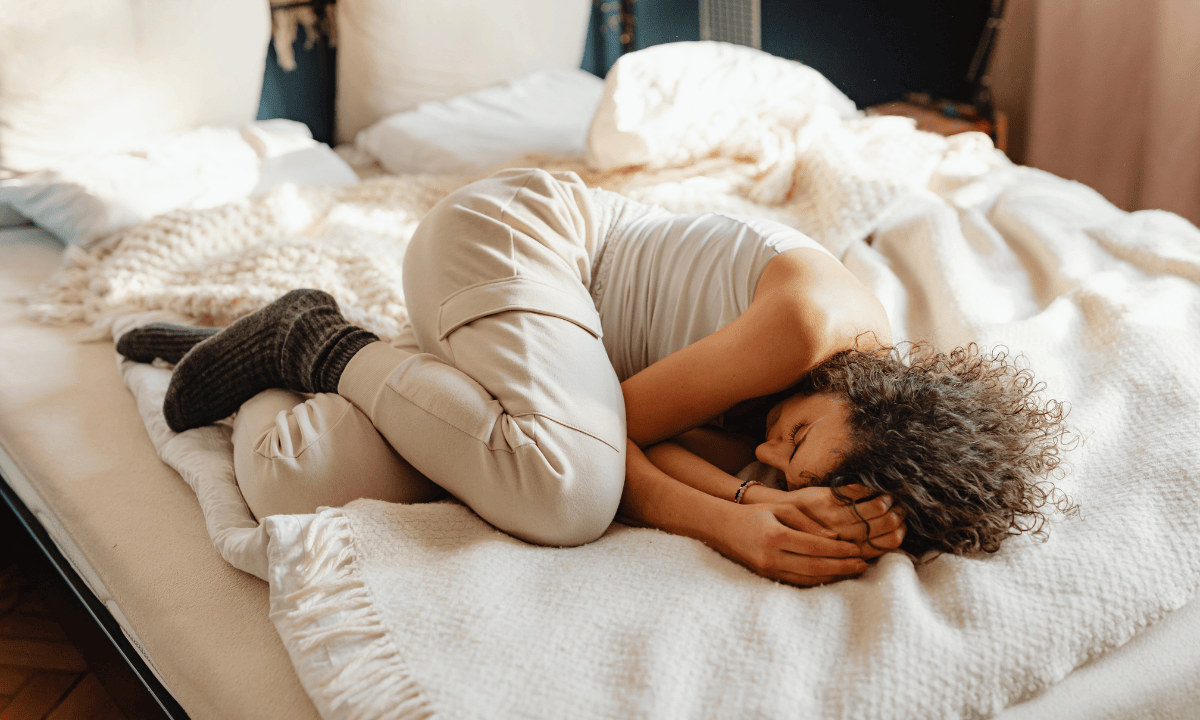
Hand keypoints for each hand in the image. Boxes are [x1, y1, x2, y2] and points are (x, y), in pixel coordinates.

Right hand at [715, 503, 869, 586]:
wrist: (723, 529)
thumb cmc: (754, 514)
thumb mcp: (781, 508)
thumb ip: (808, 522)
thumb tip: (834, 536)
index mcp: (775, 535)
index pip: (815, 546)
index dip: (838, 550)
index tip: (857, 549)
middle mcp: (771, 556)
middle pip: (814, 566)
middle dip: (841, 567)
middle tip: (862, 565)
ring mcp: (768, 569)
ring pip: (807, 579)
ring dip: (833, 577)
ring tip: (852, 572)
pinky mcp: (767, 577)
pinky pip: (797, 583)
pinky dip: (818, 581)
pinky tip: (832, 576)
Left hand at [784, 485, 906, 558]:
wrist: (780, 517)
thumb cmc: (808, 534)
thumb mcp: (832, 548)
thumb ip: (854, 547)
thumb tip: (882, 545)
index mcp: (847, 549)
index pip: (887, 543)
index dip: (899, 532)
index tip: (901, 524)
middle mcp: (843, 535)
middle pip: (885, 524)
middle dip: (897, 515)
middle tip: (899, 508)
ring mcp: (835, 516)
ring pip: (876, 507)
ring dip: (886, 500)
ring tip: (888, 497)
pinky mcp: (827, 498)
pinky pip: (857, 491)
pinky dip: (869, 488)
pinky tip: (872, 488)